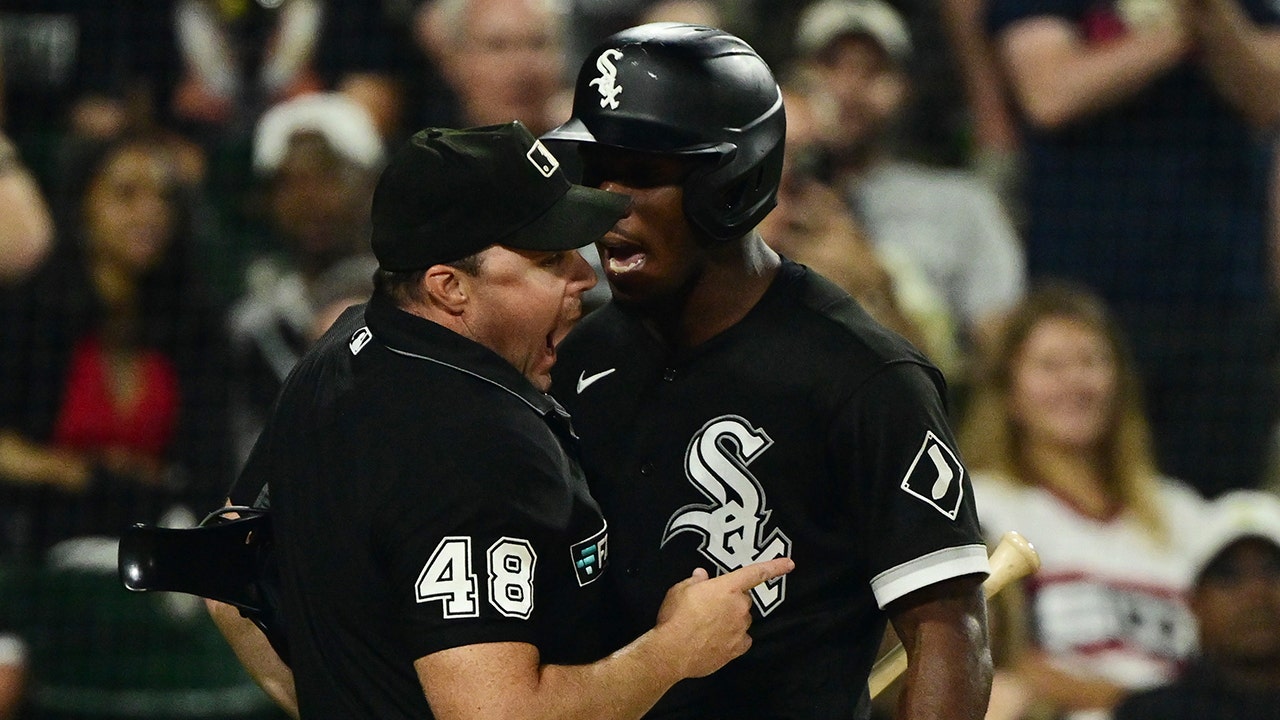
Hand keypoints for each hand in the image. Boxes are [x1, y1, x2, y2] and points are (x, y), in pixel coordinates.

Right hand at [652, 557, 794, 678]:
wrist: (672, 651)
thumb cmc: (675, 616)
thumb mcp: (680, 590)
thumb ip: (695, 581)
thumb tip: (701, 575)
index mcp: (728, 587)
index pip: (756, 573)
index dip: (774, 567)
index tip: (790, 564)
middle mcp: (739, 607)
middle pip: (744, 600)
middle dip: (732, 601)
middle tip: (711, 607)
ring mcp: (740, 629)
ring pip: (742, 621)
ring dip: (731, 620)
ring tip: (708, 627)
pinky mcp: (737, 649)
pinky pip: (742, 640)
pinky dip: (733, 639)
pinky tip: (717, 641)